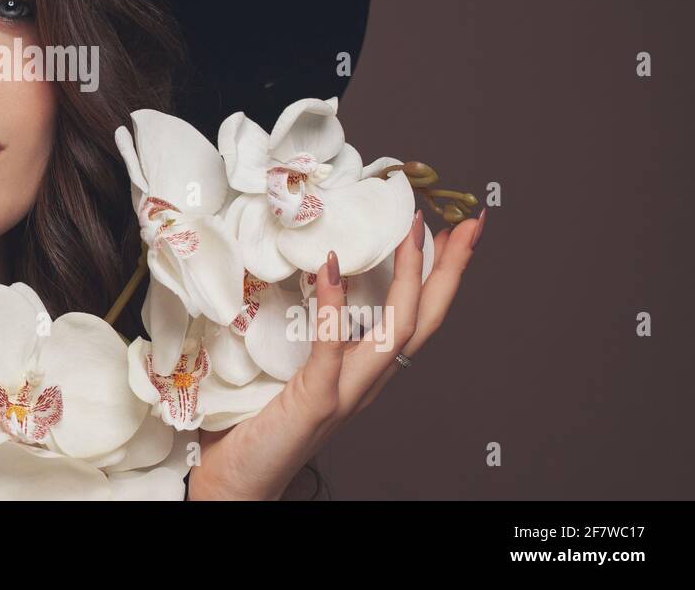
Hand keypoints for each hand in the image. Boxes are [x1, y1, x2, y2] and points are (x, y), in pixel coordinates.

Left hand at [187, 207, 485, 499]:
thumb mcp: (286, 367)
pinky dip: (335, 306)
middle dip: (450, 269)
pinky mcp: (315, 401)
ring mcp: (345, 393)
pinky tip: (332, 266)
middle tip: (470, 222)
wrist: (235, 482)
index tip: (452, 231)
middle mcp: (365, 382)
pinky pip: (331, 349)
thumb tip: (298, 275)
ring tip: (413, 230)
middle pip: (424, 320)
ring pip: (397, 333)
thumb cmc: (254, 426)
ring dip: (409, 277)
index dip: (437, 276)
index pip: (413, 317)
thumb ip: (302, 331)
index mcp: (362, 373)